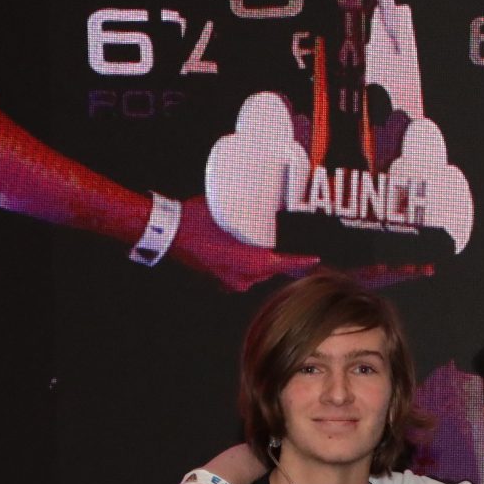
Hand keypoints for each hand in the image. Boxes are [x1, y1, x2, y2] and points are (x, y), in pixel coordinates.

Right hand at [167, 195, 321, 292]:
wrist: (169, 232)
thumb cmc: (198, 220)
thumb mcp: (231, 210)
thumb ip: (251, 212)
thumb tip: (268, 203)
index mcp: (254, 262)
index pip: (287, 264)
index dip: (303, 261)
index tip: (315, 259)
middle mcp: (245, 276)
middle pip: (271, 269)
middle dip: (279, 259)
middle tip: (290, 249)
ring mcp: (231, 281)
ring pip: (256, 273)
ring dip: (260, 262)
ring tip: (261, 246)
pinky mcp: (219, 280)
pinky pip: (239, 276)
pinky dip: (243, 266)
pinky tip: (243, 255)